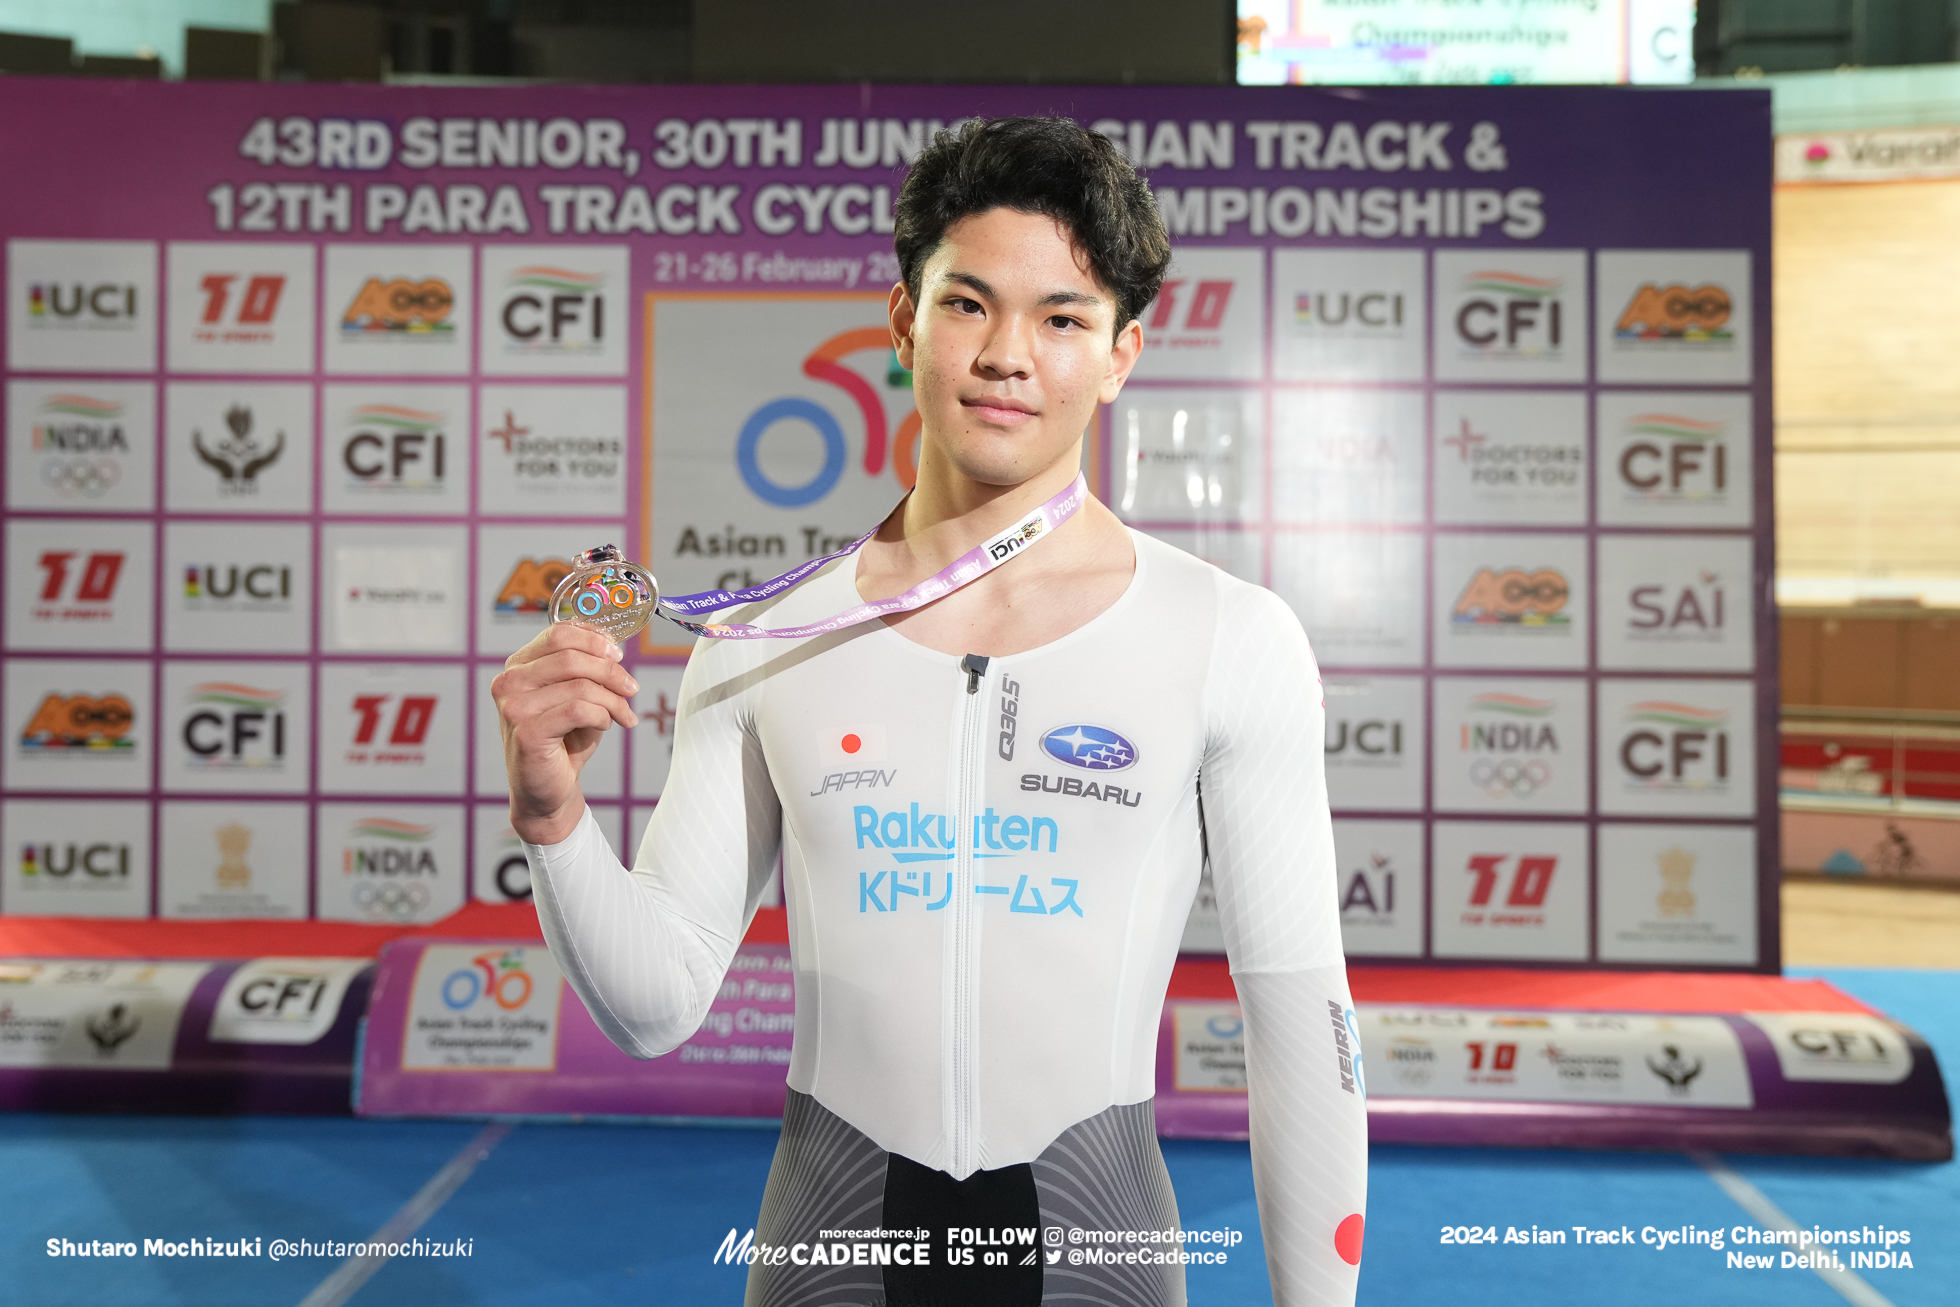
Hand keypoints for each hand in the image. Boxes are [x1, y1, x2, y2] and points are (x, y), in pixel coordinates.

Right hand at [493, 623, 640, 844]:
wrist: (547, 789)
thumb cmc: (563, 740)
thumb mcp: (576, 696)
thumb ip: (586, 668)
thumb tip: (612, 646)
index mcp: (517, 666)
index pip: (557, 634)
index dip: (594, 640)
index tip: (618, 654)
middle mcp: (509, 683)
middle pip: (571, 657)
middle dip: (611, 672)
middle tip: (631, 688)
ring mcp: (513, 707)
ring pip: (580, 686)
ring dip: (612, 700)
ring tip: (624, 714)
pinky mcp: (526, 732)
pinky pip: (579, 710)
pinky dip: (603, 716)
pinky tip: (607, 726)